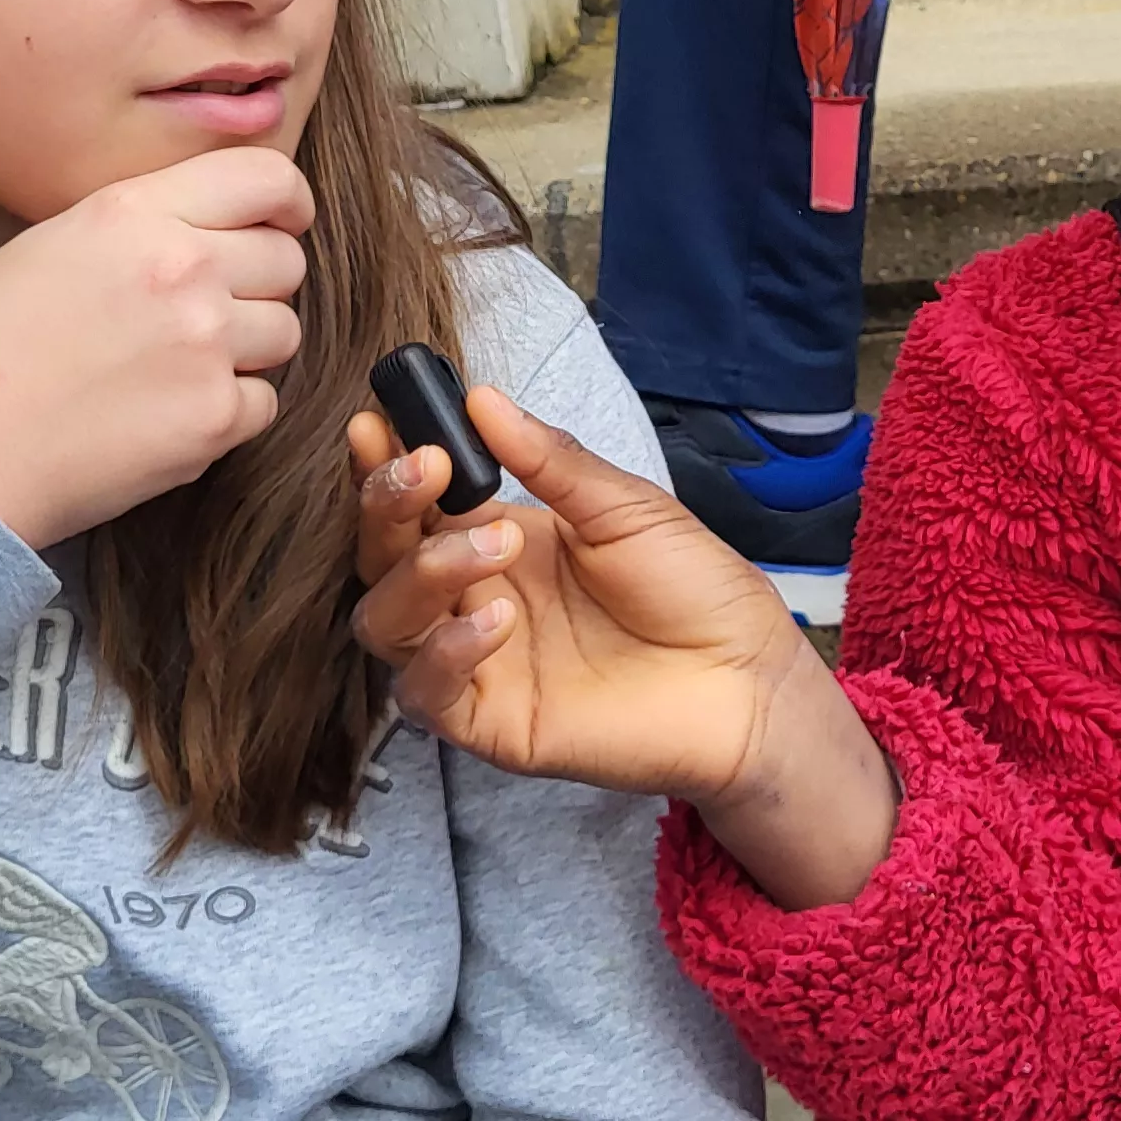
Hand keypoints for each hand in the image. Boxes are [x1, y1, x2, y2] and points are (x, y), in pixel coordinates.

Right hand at [0, 147, 309, 547]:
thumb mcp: (52, 245)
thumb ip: (144, 227)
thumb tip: (217, 232)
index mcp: (134, 212)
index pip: (267, 178)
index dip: (289, 202)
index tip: (286, 222)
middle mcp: (182, 267)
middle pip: (286, 260)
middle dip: (258, 285)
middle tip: (204, 315)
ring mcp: (205, 344)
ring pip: (284, 332)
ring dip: (246, 351)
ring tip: (173, 370)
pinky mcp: (214, 418)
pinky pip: (265, 402)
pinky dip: (228, 413)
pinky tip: (164, 416)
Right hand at [349, 390, 900, 906]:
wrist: (747, 679)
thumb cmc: (694, 589)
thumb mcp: (623, 507)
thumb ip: (549, 461)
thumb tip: (481, 398)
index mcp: (497, 538)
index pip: (415, 503)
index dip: (384, 467)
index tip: (373, 424)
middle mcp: (473, 598)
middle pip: (384, 559)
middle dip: (389, 508)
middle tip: (429, 471)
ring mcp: (476, 662)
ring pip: (386, 622)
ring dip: (424, 575)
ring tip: (497, 545)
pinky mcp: (489, 722)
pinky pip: (426, 694)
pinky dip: (446, 652)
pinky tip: (498, 619)